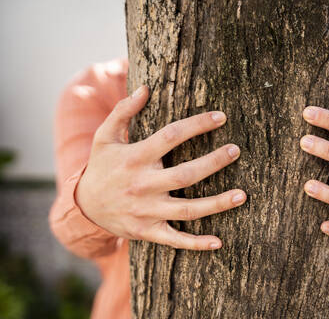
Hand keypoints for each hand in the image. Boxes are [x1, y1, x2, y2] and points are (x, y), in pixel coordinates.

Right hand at [75, 86, 245, 249]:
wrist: (83, 206)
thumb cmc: (101, 166)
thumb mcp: (105, 136)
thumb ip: (123, 111)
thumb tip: (146, 88)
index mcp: (135, 158)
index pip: (171, 136)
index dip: (198, 125)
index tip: (220, 117)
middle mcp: (142, 185)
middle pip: (185, 174)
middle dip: (214, 162)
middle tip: (236, 150)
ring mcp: (146, 211)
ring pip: (188, 209)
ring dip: (217, 203)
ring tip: (242, 195)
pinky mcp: (148, 231)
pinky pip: (175, 240)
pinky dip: (196, 243)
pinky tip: (219, 242)